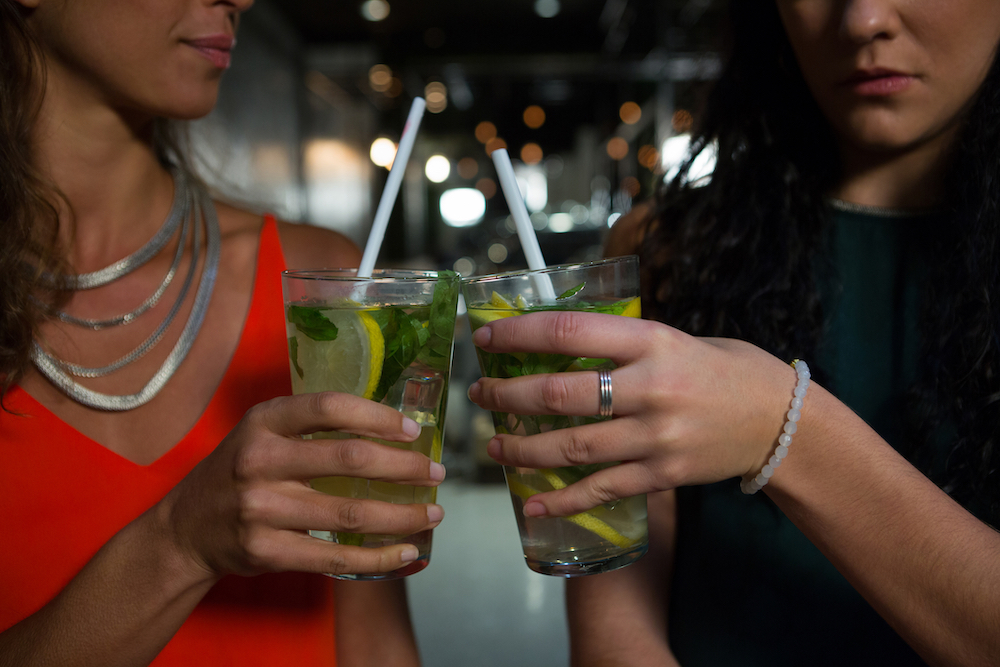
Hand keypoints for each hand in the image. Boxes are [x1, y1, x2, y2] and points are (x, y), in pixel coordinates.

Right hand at [161, 392, 444, 579]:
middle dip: (404, 467)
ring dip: (402, 514)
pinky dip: (378, 556)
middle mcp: (260, 461)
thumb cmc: (240, 471)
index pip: (329, 407)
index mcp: (264, 422)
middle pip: (349, 460)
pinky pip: (335, 558)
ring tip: (433, 512)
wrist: (186, 528)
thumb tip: (389, 425)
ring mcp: (261, 509)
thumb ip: (311, 424)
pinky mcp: (266, 551)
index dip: (378, 416)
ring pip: (350, 514)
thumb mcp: (262, 432)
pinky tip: (406, 551)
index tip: (413, 430)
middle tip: (436, 472)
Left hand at [467, 310, 797, 516]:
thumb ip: (621, 343)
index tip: (486, 336)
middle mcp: (650, 387)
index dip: (518, 334)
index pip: (568, 331)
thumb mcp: (673, 337)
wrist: (781, 419)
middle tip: (480, 395)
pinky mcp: (663, 474)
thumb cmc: (723, 369)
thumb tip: (555, 343)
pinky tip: (533, 504)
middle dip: (508, 396)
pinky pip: (603, 489)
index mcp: (651, 340)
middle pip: (560, 393)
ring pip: (573, 447)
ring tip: (493, 446)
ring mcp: (656, 436)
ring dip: (524, 449)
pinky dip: (564, 501)